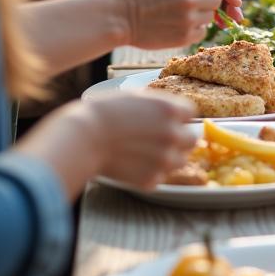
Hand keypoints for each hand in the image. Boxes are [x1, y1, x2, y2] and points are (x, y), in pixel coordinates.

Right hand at [77, 92, 196, 188]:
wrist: (83, 137)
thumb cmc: (104, 111)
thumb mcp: (135, 96)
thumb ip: (157, 105)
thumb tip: (166, 110)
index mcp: (170, 110)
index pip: (191, 114)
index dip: (179, 118)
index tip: (168, 120)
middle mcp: (173, 134)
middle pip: (191, 139)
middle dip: (179, 140)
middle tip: (160, 140)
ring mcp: (164, 159)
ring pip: (180, 162)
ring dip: (168, 159)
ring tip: (145, 155)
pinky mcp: (150, 179)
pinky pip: (159, 178)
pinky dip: (150, 174)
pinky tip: (133, 166)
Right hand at [116, 0, 240, 44]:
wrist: (119, 16)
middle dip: (208, 0)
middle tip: (191, 1)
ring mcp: (186, 19)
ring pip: (210, 16)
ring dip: (201, 14)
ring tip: (179, 13)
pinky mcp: (183, 37)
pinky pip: (202, 32)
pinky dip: (194, 29)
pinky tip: (176, 24)